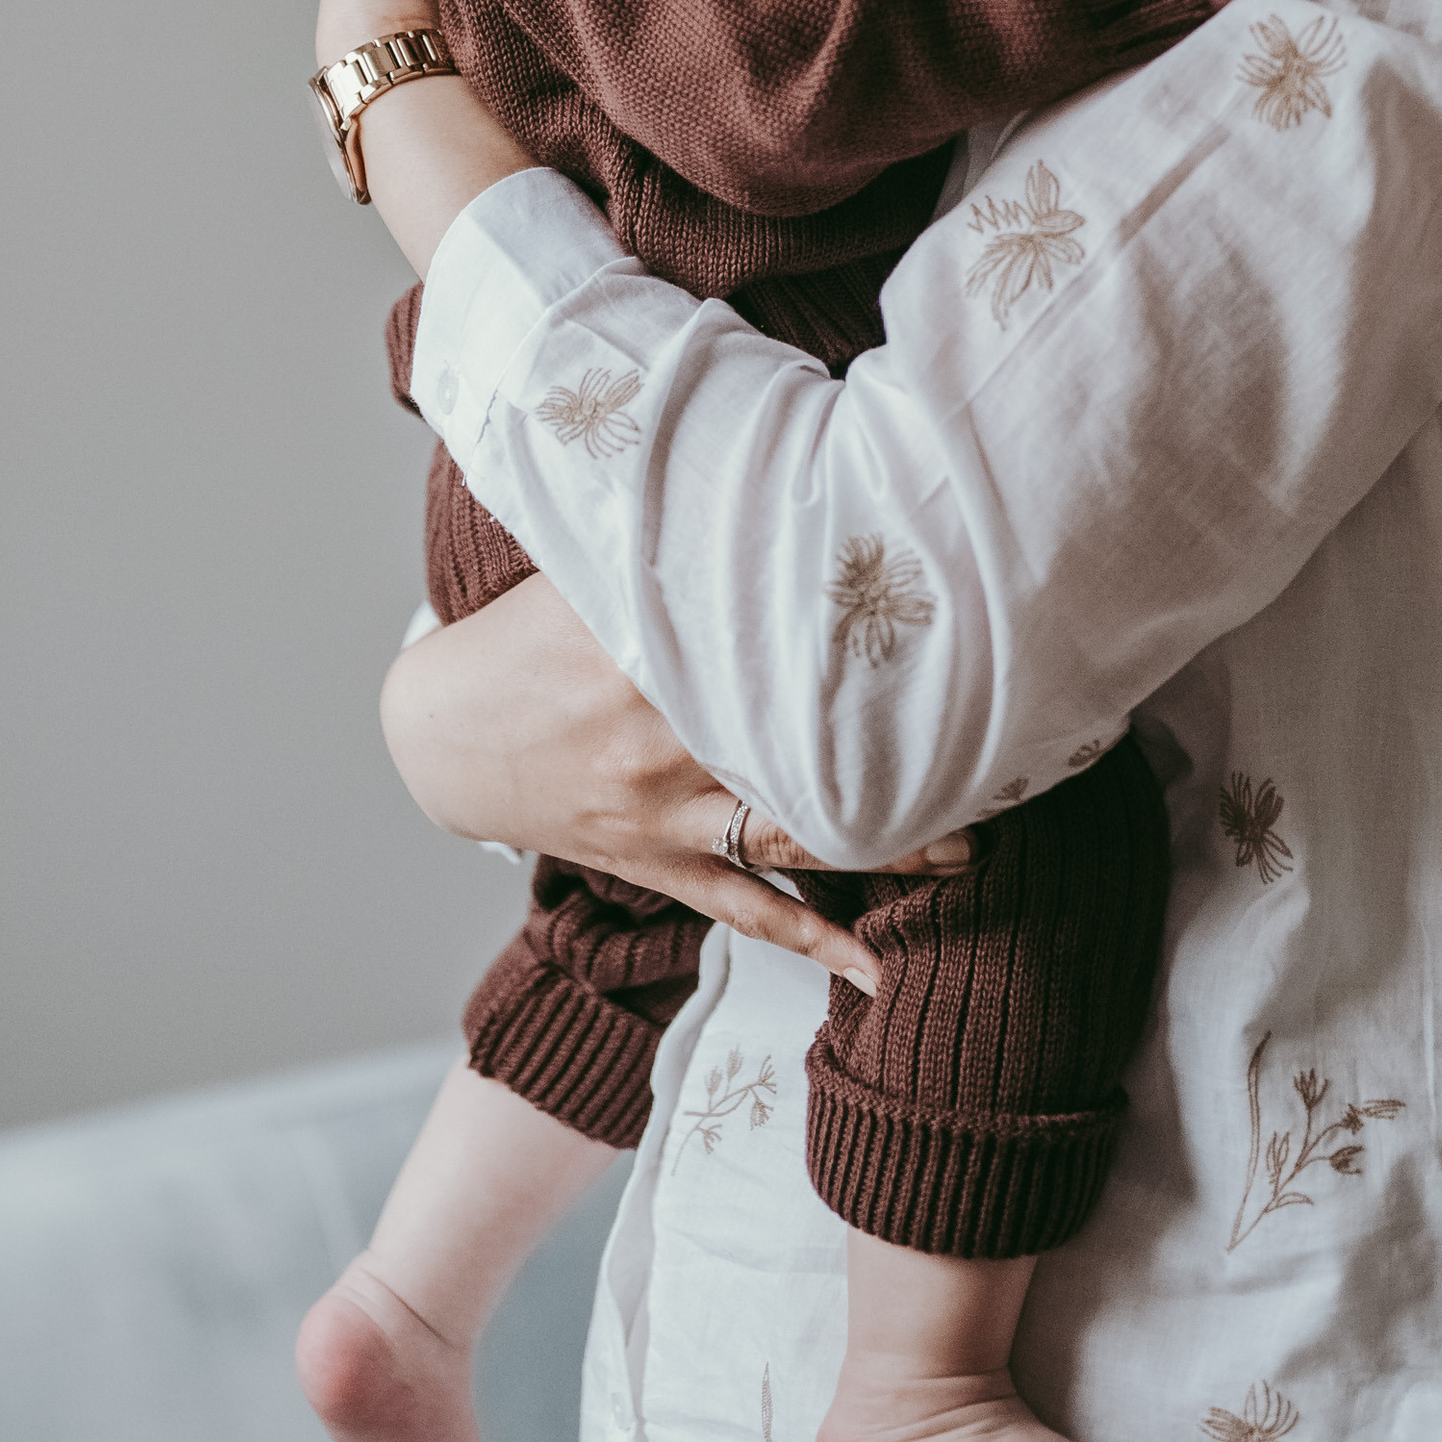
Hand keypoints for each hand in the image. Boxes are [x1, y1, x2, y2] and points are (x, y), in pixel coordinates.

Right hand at [381, 580, 972, 993]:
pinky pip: (746, 913)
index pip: (770, 649)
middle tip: (998, 761)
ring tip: (968, 858)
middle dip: (900, 761)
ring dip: (884, 853)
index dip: (853, 650)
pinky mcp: (658, 866)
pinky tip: (875, 973)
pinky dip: (813, 943)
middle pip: (802, 753)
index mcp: (652, 652)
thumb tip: (752, 468)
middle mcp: (665, 740)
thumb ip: (669, 530)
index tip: (937, 641)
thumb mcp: (586, 565)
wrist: (442, 732)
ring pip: (791, 841)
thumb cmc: (525, 632)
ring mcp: (664, 816)